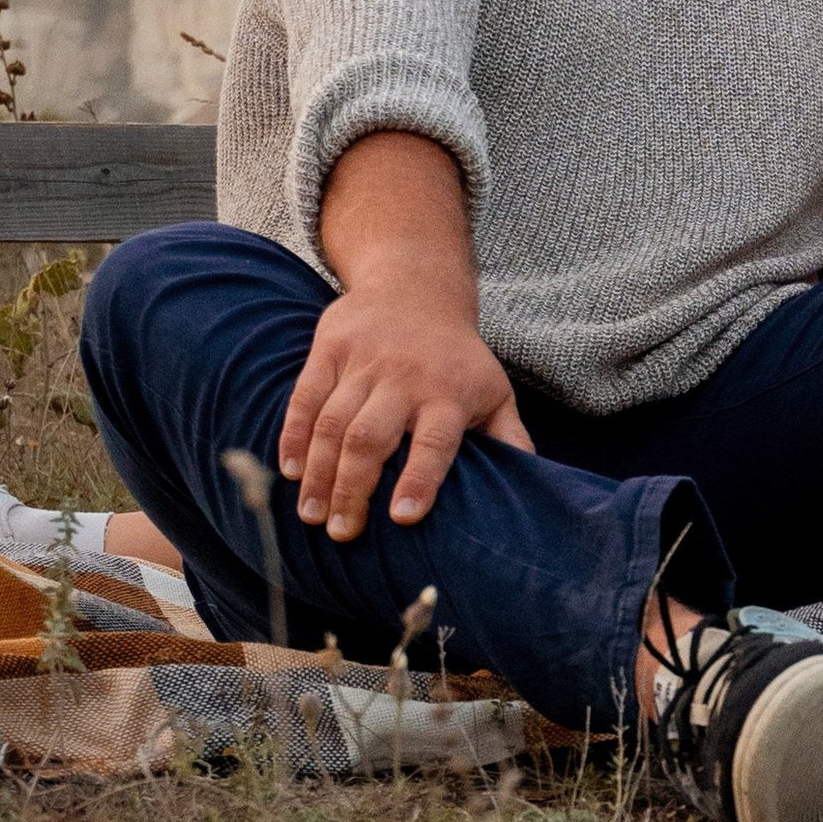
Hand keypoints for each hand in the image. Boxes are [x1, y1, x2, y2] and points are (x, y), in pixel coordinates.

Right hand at [277, 271, 530, 540]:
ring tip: (312, 517)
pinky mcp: (329, 349)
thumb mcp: (494, 392)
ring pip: (333, 423)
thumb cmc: (458, 360)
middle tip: (343, 534)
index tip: (402, 517)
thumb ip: (508, 439)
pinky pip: (305, 397)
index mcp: (448, 395)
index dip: (420, 479)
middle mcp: (404, 378)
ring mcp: (363, 362)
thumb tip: (532, 487)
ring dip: (319, 474)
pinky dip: (293, 436)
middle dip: (353, 489)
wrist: (415, 288)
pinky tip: (290, 473)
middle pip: (371, 438)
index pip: (435, 442)